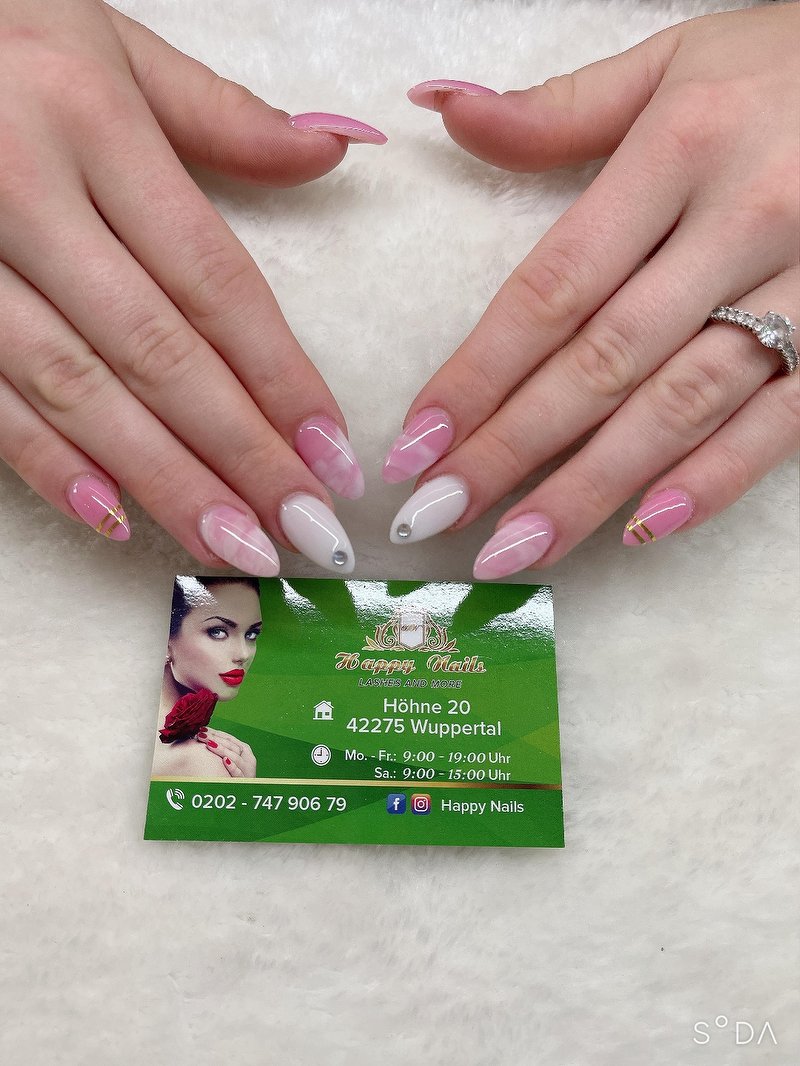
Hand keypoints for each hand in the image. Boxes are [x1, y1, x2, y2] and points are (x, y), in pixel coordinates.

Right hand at [0, 0, 384, 574]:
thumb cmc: (0, 40)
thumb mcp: (108, 45)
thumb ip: (220, 114)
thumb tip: (335, 147)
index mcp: (90, 121)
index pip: (212, 279)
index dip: (281, 375)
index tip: (333, 453)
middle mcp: (23, 191)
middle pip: (157, 350)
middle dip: (239, 451)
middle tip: (304, 526)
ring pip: (77, 389)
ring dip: (161, 479)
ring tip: (232, 542)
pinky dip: (49, 465)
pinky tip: (114, 518)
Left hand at [196, 727, 256, 777]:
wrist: (245, 795)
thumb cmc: (234, 776)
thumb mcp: (232, 761)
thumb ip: (223, 750)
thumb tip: (204, 738)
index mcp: (245, 750)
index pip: (229, 738)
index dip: (216, 733)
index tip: (202, 729)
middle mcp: (248, 758)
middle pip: (231, 745)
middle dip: (215, 739)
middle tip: (201, 734)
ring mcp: (247, 770)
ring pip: (235, 757)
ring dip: (222, 750)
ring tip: (209, 744)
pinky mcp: (244, 782)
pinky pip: (238, 773)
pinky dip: (232, 766)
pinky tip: (225, 761)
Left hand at [387, 4, 798, 576]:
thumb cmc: (786, 71)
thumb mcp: (674, 63)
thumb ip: (559, 109)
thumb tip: (443, 108)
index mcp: (681, 149)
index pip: (554, 285)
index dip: (478, 371)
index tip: (414, 442)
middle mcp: (741, 224)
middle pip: (603, 361)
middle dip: (511, 449)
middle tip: (437, 516)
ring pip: (681, 406)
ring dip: (592, 488)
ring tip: (517, 548)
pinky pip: (781, 424)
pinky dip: (714, 480)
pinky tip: (643, 530)